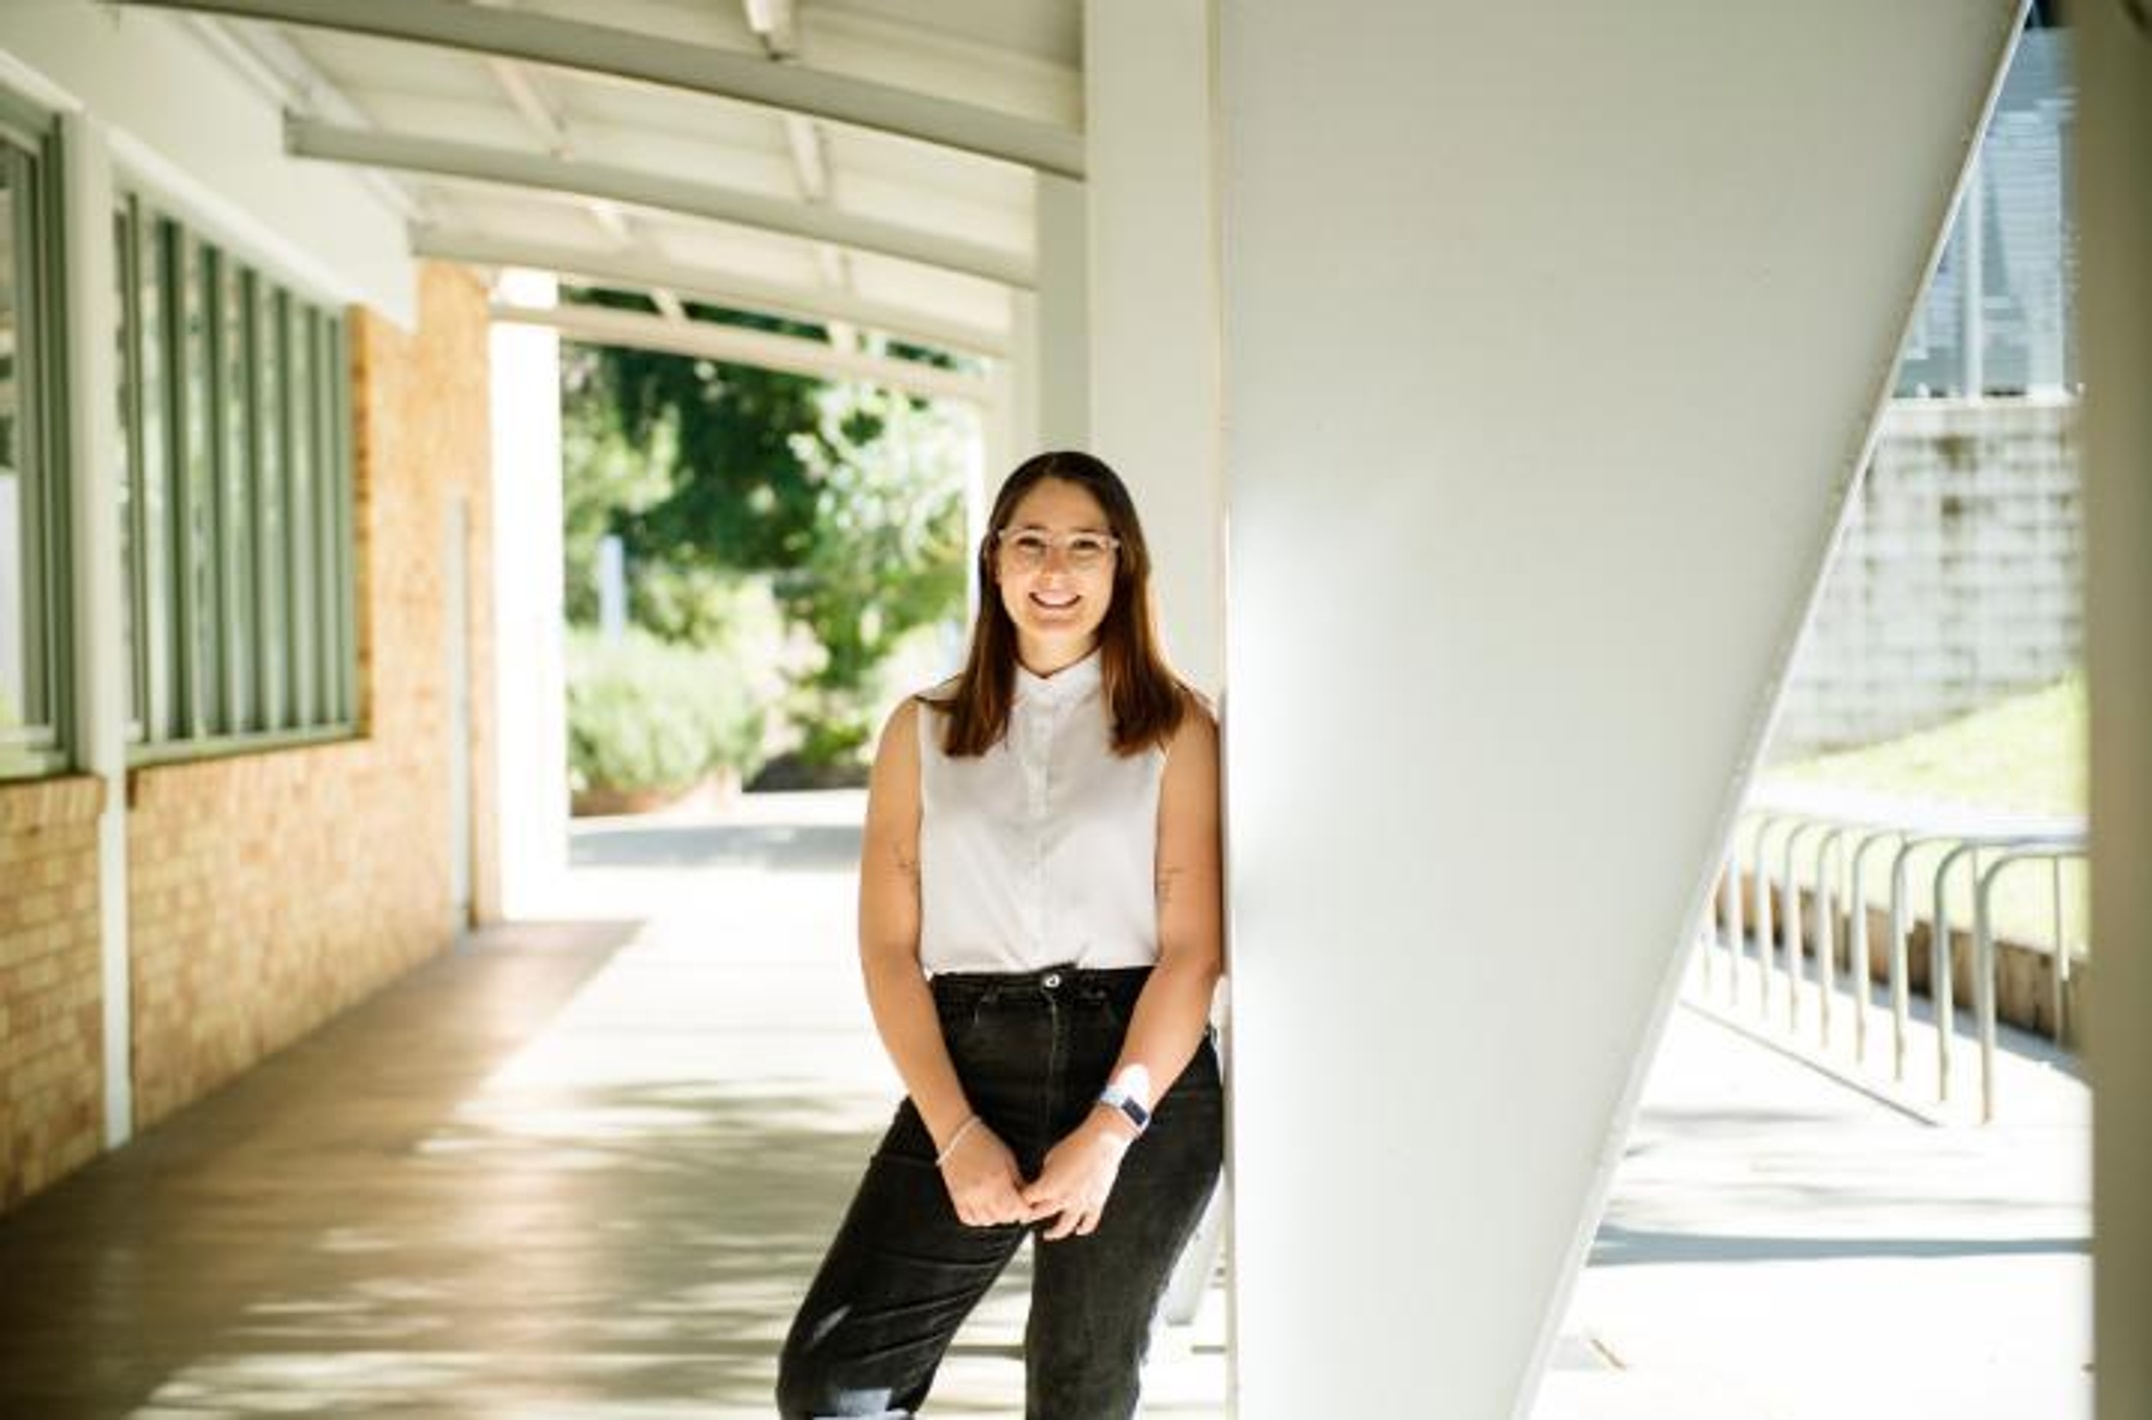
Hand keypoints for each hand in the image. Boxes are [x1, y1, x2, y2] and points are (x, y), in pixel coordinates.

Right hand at [937, 1119, 1032, 1227]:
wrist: (957, 1136)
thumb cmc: (983, 1142)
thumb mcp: (1008, 1159)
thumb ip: (1018, 1181)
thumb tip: (1026, 1196)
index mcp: (997, 1180)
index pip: (1016, 1208)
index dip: (1024, 1210)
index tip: (1026, 1207)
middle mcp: (981, 1192)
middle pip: (1003, 1217)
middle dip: (1012, 1214)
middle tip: (1015, 1206)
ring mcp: (967, 1197)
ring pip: (986, 1221)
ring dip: (996, 1217)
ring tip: (999, 1207)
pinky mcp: (956, 1198)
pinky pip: (968, 1219)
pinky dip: (978, 1219)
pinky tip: (984, 1210)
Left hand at [1021, 1112, 1135, 1240]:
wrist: (1103, 1142)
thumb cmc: (1076, 1145)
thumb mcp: (1052, 1157)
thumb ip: (1046, 1174)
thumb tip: (1045, 1181)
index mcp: (1049, 1185)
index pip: (1028, 1199)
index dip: (1020, 1200)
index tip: (1017, 1201)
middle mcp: (1063, 1198)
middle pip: (1041, 1214)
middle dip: (1030, 1216)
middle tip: (1024, 1219)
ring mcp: (1081, 1203)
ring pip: (1065, 1227)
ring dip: (1054, 1233)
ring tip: (1047, 1235)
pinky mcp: (1096, 1202)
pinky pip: (1090, 1222)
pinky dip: (1084, 1229)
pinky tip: (1078, 1230)